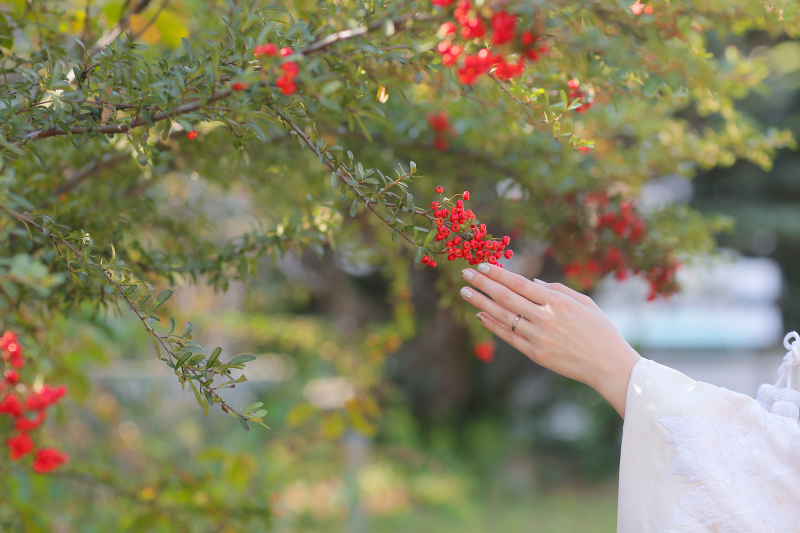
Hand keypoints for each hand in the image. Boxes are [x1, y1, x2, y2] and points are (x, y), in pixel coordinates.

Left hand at [459, 263, 639, 417]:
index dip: (499, 273)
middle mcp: (545, 318)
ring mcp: (538, 337)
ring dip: (480, 303)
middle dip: (483, 283)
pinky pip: (509, 337)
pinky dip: (493, 325)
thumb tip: (533, 283)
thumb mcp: (585, 302)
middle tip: (465, 273)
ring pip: (503, 316)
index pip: (520, 283)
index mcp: (558, 302)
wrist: (609, 365)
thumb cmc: (601, 331)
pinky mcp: (535, 354)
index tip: (482, 265)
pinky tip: (480, 316)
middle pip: (506, 297)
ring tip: (464, 292)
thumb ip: (558, 289)